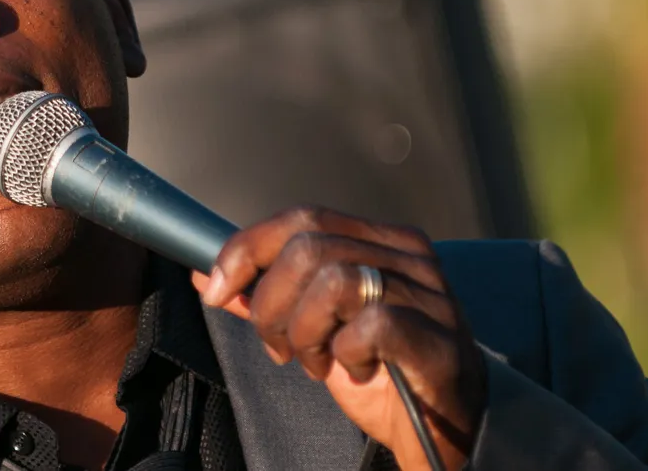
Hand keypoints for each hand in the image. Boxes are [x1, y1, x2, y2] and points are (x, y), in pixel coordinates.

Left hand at [191, 206, 486, 469]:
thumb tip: (205, 273)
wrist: (442, 431)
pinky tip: (352, 370)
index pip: (302, 216)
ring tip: (316, 361)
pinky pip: (372, 325)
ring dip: (306, 332)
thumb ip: (266, 296)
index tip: (216, 288)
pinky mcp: (439, 341)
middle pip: (308, 248)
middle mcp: (410, 257)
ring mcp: (431, 296)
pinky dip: (345, 352)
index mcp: (381, 240)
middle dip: (272, 303)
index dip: (248, 248)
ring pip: (335, 281)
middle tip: (278, 346)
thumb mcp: (314, 326)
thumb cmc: (378, 371)